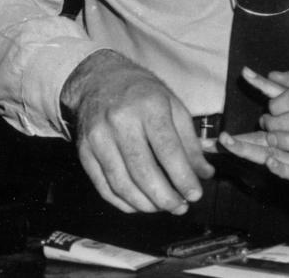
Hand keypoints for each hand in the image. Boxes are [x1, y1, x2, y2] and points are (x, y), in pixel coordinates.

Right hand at [60, 50, 214, 213]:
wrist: (99, 79)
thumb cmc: (143, 93)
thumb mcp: (173, 105)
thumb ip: (190, 141)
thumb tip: (205, 173)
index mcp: (149, 106)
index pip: (168, 150)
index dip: (183, 177)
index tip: (195, 194)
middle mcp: (120, 121)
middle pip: (143, 171)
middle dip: (165, 197)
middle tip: (180, 208)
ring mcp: (98, 137)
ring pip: (121, 183)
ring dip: (145, 203)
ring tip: (164, 208)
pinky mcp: (83, 151)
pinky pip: (103, 185)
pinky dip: (122, 202)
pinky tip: (139, 205)